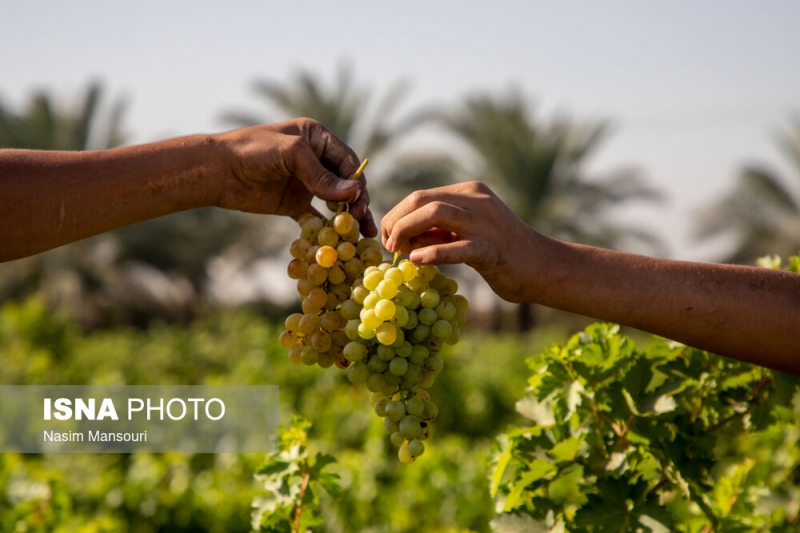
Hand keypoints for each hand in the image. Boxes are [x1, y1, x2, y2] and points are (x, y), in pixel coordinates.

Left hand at [217, 118, 376, 235]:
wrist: (218, 171)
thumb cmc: (253, 151)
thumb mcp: (291, 155)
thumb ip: (321, 175)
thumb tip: (354, 193)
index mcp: (318, 139)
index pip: (348, 162)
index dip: (356, 182)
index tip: (360, 201)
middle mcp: (315, 160)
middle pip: (345, 184)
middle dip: (357, 202)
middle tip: (363, 220)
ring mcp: (305, 183)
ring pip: (335, 202)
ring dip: (349, 218)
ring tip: (363, 236)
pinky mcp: (294, 204)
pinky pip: (317, 218)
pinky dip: (327, 229)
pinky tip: (338, 242)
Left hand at [381, 181, 540, 301]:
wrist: (543, 267)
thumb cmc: (502, 254)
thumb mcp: (466, 234)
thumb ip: (439, 231)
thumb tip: (402, 237)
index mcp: (470, 193)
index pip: (420, 196)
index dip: (396, 215)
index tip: (388, 238)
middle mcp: (476, 201)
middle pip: (422, 200)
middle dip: (396, 221)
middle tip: (388, 246)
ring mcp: (485, 223)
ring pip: (435, 214)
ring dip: (406, 231)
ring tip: (397, 251)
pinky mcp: (493, 250)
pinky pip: (458, 247)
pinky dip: (433, 252)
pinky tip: (416, 260)